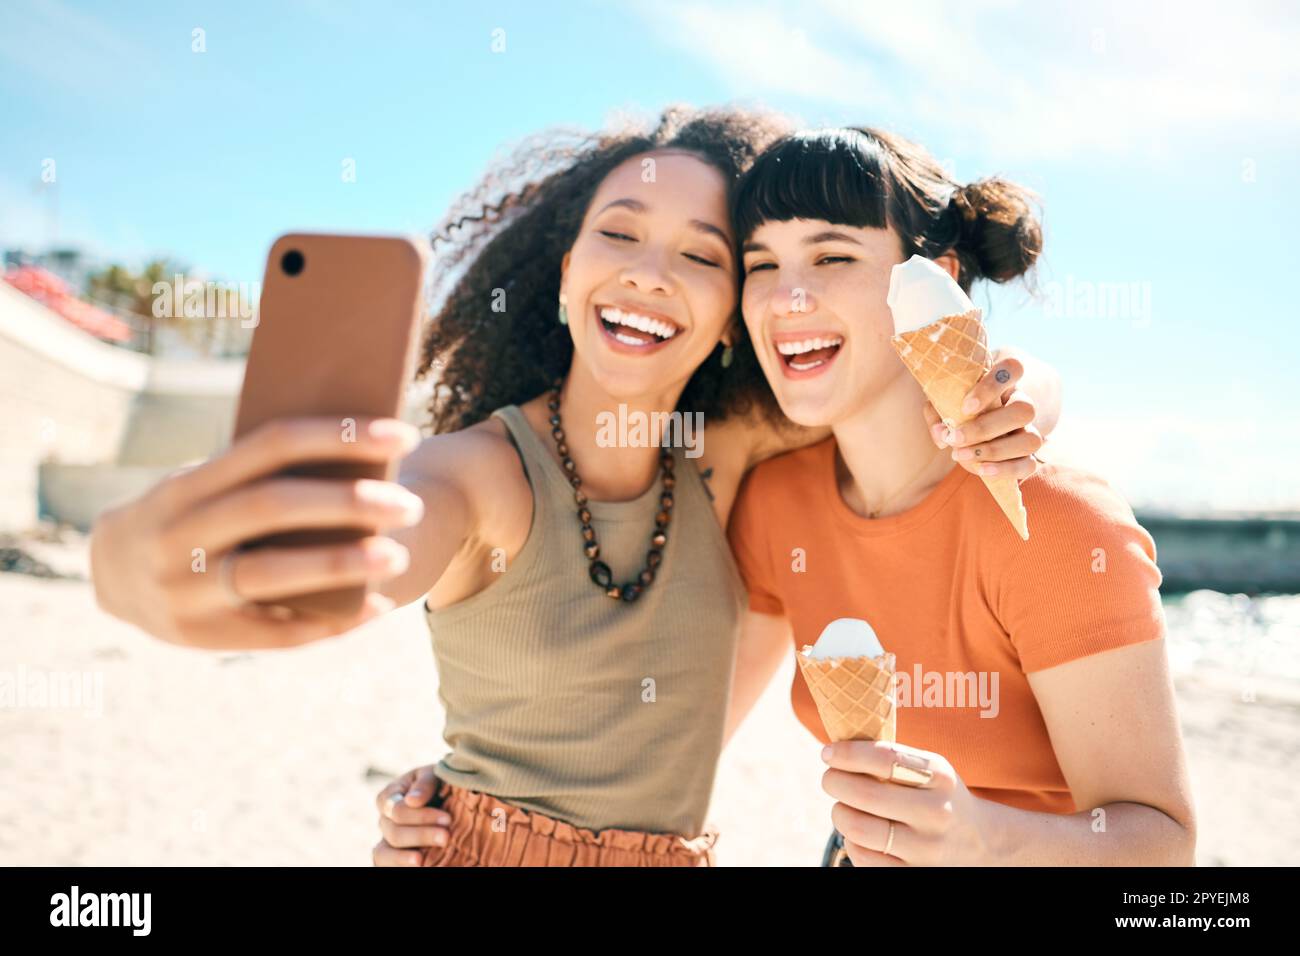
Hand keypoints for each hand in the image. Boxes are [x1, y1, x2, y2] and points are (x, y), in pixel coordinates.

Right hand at [89, 415, 424, 649]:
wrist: (109, 575)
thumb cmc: (190, 515)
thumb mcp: (206, 484)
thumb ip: (258, 474)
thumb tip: (356, 457)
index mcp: (188, 482)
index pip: (272, 444)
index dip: (340, 435)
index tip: (404, 433)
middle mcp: (179, 533)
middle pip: (273, 507)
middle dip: (348, 502)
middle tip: (409, 504)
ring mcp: (184, 589)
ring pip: (272, 574)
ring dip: (342, 565)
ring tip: (399, 556)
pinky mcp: (201, 636)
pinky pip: (277, 633)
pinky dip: (333, 621)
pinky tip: (378, 607)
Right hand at [372, 765, 452, 865]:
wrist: (451, 800)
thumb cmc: (441, 784)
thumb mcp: (435, 776)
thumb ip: (425, 783)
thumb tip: (412, 801)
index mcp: (390, 796)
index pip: (398, 810)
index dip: (422, 816)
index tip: (447, 819)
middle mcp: (384, 819)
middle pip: (394, 832)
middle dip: (421, 835)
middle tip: (446, 837)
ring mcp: (386, 840)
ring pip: (384, 853)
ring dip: (404, 857)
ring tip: (422, 861)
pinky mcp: (393, 857)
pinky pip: (384, 865)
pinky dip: (398, 865)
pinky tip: (418, 865)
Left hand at [821, 740, 992, 865]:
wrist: (978, 842)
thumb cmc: (936, 795)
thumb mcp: (928, 768)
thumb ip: (890, 757)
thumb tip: (835, 751)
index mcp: (939, 776)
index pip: (885, 758)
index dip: (848, 754)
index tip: (828, 753)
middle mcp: (936, 812)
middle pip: (866, 796)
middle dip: (834, 782)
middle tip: (829, 779)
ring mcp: (927, 849)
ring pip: (858, 829)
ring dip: (839, 813)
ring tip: (842, 806)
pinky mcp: (914, 873)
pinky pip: (863, 857)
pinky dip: (851, 841)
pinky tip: (857, 832)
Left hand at [921, 355, 1043, 480]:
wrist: (974, 427)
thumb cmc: (957, 406)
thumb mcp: (942, 400)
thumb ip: (936, 410)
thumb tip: (941, 432)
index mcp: (1004, 382)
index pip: (1012, 368)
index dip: (993, 385)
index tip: (965, 406)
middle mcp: (1021, 404)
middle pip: (1025, 410)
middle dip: (985, 428)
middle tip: (954, 437)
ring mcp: (1028, 430)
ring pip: (1032, 440)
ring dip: (994, 451)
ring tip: (959, 455)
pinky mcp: (1027, 455)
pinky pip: (1029, 464)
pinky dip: (1005, 470)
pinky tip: (980, 469)